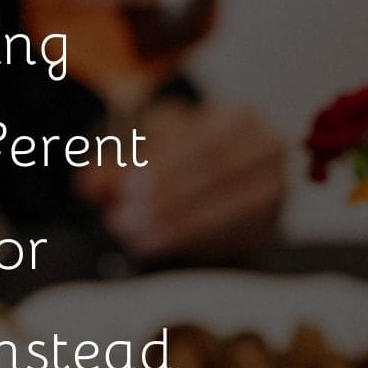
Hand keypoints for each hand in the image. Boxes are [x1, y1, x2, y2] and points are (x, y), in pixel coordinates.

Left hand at [74, 101, 285, 259]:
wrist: (214, 172)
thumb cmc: (177, 152)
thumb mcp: (143, 147)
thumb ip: (117, 164)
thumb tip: (90, 186)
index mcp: (240, 118)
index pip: (201, 142)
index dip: (162, 169)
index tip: (125, 190)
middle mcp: (268, 150)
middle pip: (216, 176)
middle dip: (166, 202)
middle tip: (122, 222)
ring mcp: (276, 191)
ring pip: (228, 212)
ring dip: (178, 229)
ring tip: (136, 239)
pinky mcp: (270, 227)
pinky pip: (234, 239)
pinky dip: (195, 246)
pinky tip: (162, 249)